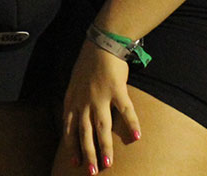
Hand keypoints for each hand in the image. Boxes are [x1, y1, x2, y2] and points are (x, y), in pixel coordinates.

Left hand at [62, 43, 140, 172]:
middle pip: (85, 133)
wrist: (101, 43)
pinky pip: (125, 110)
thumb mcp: (74, 83)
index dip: (72, 146)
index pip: (70, 128)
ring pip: (102, 127)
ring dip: (105, 147)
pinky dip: (131, 124)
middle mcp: (85, 101)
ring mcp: (100, 96)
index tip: (74, 162)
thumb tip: (75, 117)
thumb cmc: (88, 63)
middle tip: (92, 171)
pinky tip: (136, 137)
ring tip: (108, 164)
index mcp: (73, 100)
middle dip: (87, 153)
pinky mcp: (117, 89)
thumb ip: (75, 101)